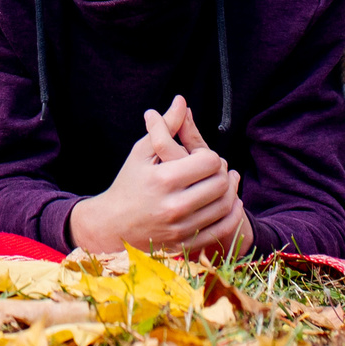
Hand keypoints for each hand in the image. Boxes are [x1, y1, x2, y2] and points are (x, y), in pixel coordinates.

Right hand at [69, 98, 249, 256]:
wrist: (113, 226)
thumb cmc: (129, 183)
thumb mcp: (142, 152)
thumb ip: (165, 127)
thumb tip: (181, 101)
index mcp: (163, 179)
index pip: (209, 162)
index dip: (210, 155)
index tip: (202, 156)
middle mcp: (173, 206)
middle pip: (220, 183)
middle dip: (221, 172)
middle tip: (214, 169)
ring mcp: (181, 228)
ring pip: (225, 205)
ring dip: (229, 190)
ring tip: (223, 181)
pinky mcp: (186, 244)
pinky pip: (222, 228)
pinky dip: (231, 214)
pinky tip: (228, 202)